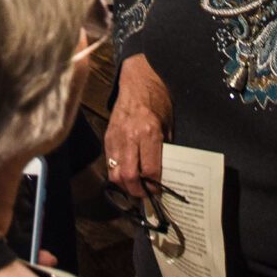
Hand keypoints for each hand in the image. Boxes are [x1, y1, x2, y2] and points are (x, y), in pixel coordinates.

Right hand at [104, 54, 171, 198]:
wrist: (137, 82)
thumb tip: (164, 172)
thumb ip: (165, 149)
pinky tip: (126, 174)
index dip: (154, 185)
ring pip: (115, 173)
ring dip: (125, 185)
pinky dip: (117, 172)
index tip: (158, 191)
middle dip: (137, 191)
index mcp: (149, 133)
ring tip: (135, 188)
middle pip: (129, 176)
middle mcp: (130, 137)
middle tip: (145, 195)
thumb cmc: (157, 101)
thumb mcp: (168, 125)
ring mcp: (116, 138)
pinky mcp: (107, 137)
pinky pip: (109, 162)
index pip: (150, 170)